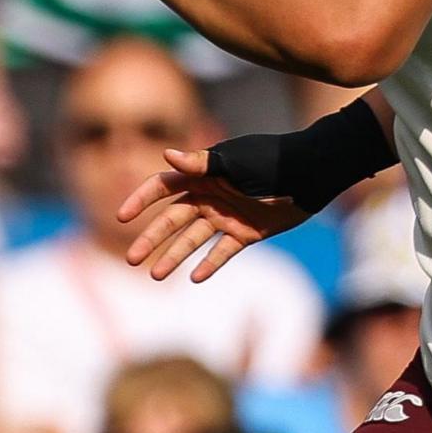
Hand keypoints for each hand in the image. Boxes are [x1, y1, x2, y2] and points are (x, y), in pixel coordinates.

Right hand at [113, 149, 303, 282]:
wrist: (309, 175)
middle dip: (150, 239)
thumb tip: (166, 154)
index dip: (141, 201)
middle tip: (131, 259)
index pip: (162, 187)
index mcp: (202, 175)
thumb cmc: (270, 163)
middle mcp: (209, 196)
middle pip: (171, 220)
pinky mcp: (245, 233)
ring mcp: (225, 216)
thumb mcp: (233, 162)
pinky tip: (195, 277)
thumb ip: (200, 163)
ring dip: (174, 257)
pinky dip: (210, 264)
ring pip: (192, 240)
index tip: (122, 217)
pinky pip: (222, 252)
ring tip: (157, 276)